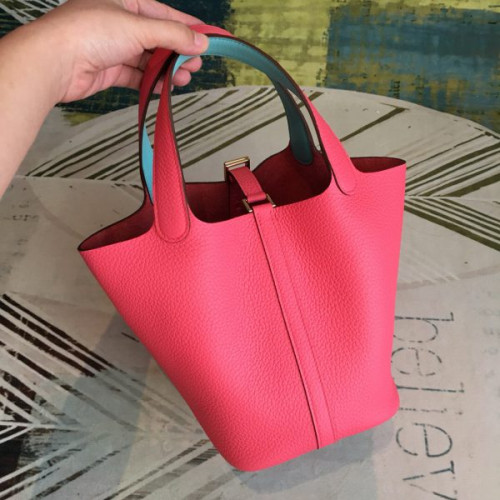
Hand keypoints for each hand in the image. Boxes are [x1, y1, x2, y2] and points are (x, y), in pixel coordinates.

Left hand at [27, 0, 208, 102]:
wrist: (55, 62)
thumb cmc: (90, 33)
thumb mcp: (138, 27)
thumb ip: (172, 34)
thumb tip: (201, 42)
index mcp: (125, 2)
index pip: (164, 14)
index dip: (187, 27)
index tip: (207, 40)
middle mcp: (119, 23)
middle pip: (157, 38)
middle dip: (177, 53)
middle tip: (195, 66)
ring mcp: (113, 47)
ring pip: (148, 59)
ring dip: (167, 70)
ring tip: (183, 79)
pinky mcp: (109, 69)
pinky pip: (137, 75)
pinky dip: (152, 81)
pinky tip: (166, 87)